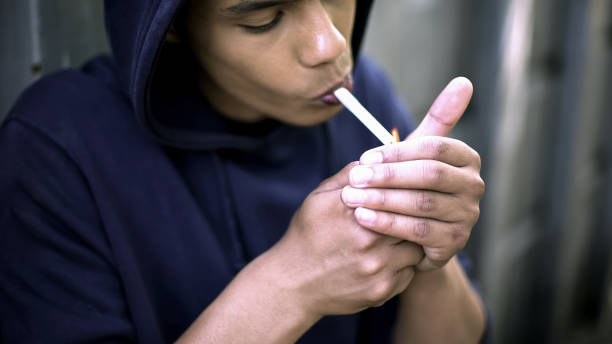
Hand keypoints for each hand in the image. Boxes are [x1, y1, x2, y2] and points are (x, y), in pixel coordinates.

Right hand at [268, 162, 423, 316]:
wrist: (293, 284)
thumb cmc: (307, 236)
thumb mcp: (318, 199)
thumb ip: (348, 177)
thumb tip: (376, 159)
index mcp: (353, 209)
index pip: (399, 191)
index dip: (409, 188)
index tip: (411, 188)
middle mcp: (368, 238)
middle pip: (414, 218)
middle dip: (415, 215)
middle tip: (416, 211)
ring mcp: (377, 267)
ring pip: (417, 247)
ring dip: (413, 241)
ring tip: (402, 236)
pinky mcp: (382, 290)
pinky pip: (410, 272)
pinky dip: (405, 265)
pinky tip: (392, 259)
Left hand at [341, 77, 483, 270]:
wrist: (411, 234)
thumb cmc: (410, 185)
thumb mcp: (418, 154)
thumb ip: (438, 119)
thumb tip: (464, 81)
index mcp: (466, 158)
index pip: (433, 148)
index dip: (397, 153)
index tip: (364, 157)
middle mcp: (473, 186)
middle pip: (429, 175)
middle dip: (387, 176)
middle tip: (353, 178)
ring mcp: (467, 216)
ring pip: (422, 203)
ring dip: (383, 199)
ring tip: (351, 198)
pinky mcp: (455, 243)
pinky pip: (418, 232)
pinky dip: (388, 224)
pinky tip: (363, 218)